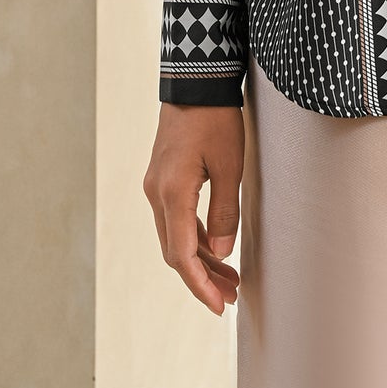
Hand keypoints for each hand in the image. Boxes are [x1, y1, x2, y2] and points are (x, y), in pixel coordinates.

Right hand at [143, 103, 244, 314]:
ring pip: (175, 236)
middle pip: (175, 251)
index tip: (218, 307)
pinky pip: (175, 218)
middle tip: (229, 297)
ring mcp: (156, 186)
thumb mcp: (230, 165)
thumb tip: (221, 253)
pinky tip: (215, 248)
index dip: (200, 286)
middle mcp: (156, 194)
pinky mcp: (163, 177)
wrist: (196, 80)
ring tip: (228, 278)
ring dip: (199, 259)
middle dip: (201, 278)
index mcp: (171, 194)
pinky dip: (194, 237)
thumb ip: (224, 212)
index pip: (182, 256)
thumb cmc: (217, 118)